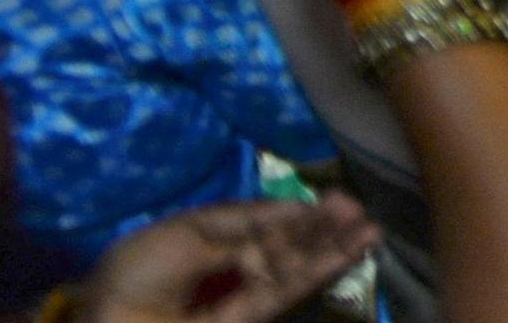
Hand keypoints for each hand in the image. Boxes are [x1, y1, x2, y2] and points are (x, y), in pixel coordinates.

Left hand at [73, 195, 375, 322]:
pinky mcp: (251, 317)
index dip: (295, 210)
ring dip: (332, 247)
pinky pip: (289, 290)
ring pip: (296, 265)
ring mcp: (243, 290)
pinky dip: (319, 272)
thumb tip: (278, 238)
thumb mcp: (185, 237)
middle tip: (357, 208)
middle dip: (322, 225)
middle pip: (285, 240)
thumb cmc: (137, 273)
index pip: (262, 219)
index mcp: (208, 235)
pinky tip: (348, 254)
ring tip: (369, 228)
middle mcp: (231, 260)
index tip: (331, 197)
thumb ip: (239, 235)